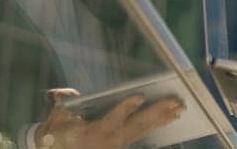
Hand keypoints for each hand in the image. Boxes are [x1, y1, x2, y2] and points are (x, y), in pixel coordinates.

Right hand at [35, 88, 184, 148]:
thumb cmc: (57, 133)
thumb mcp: (56, 118)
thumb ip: (63, 101)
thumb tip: (64, 93)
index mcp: (94, 132)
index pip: (113, 119)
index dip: (125, 107)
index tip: (139, 96)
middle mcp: (110, 140)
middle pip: (138, 124)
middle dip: (158, 112)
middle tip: (176, 102)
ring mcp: (118, 144)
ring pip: (144, 129)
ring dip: (163, 118)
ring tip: (180, 108)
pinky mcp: (122, 144)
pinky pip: (143, 133)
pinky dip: (157, 124)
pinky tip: (170, 117)